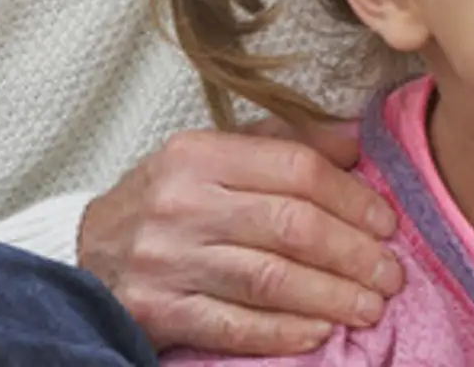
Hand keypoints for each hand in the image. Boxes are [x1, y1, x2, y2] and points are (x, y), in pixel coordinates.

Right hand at [77, 122, 403, 354]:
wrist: (83, 256)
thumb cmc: (163, 205)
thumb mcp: (208, 158)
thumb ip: (279, 143)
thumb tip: (353, 141)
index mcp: (198, 154)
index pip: (295, 167)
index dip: (352, 197)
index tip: (387, 222)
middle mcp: (180, 203)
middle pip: (290, 225)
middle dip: (353, 253)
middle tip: (390, 274)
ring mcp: (166, 260)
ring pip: (269, 279)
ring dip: (331, 296)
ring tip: (370, 307)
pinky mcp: (157, 310)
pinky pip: (233, 326)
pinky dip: (282, 331)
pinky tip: (319, 332)